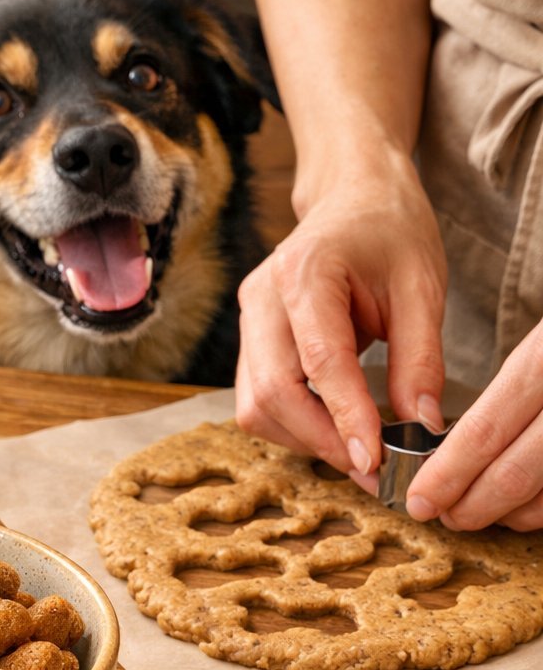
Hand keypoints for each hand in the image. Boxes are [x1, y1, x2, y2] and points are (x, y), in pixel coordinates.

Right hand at [235, 155, 447, 481]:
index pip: (319, 360)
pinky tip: (336, 428)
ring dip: (305, 438)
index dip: (345, 417)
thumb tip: (421, 428)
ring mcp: (248, 320)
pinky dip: (295, 426)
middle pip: (271, 392)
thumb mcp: (422, 288)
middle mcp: (262, 297)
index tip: (375, 461)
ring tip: (359, 450)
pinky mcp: (250, 342)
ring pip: (256, 406)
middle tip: (373, 470)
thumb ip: (420, 359)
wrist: (353, 199)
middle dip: (321, 440)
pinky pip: (258, 400)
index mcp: (305, 271)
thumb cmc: (389, 234)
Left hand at [407, 323, 542, 529]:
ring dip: (510, 515)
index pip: (486, 430)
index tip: (419, 499)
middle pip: (515, 473)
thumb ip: (510, 391)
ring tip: (482, 510)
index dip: (447, 473)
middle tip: (447, 516)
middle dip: (471, 506)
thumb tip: (453, 448)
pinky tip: (527, 504)